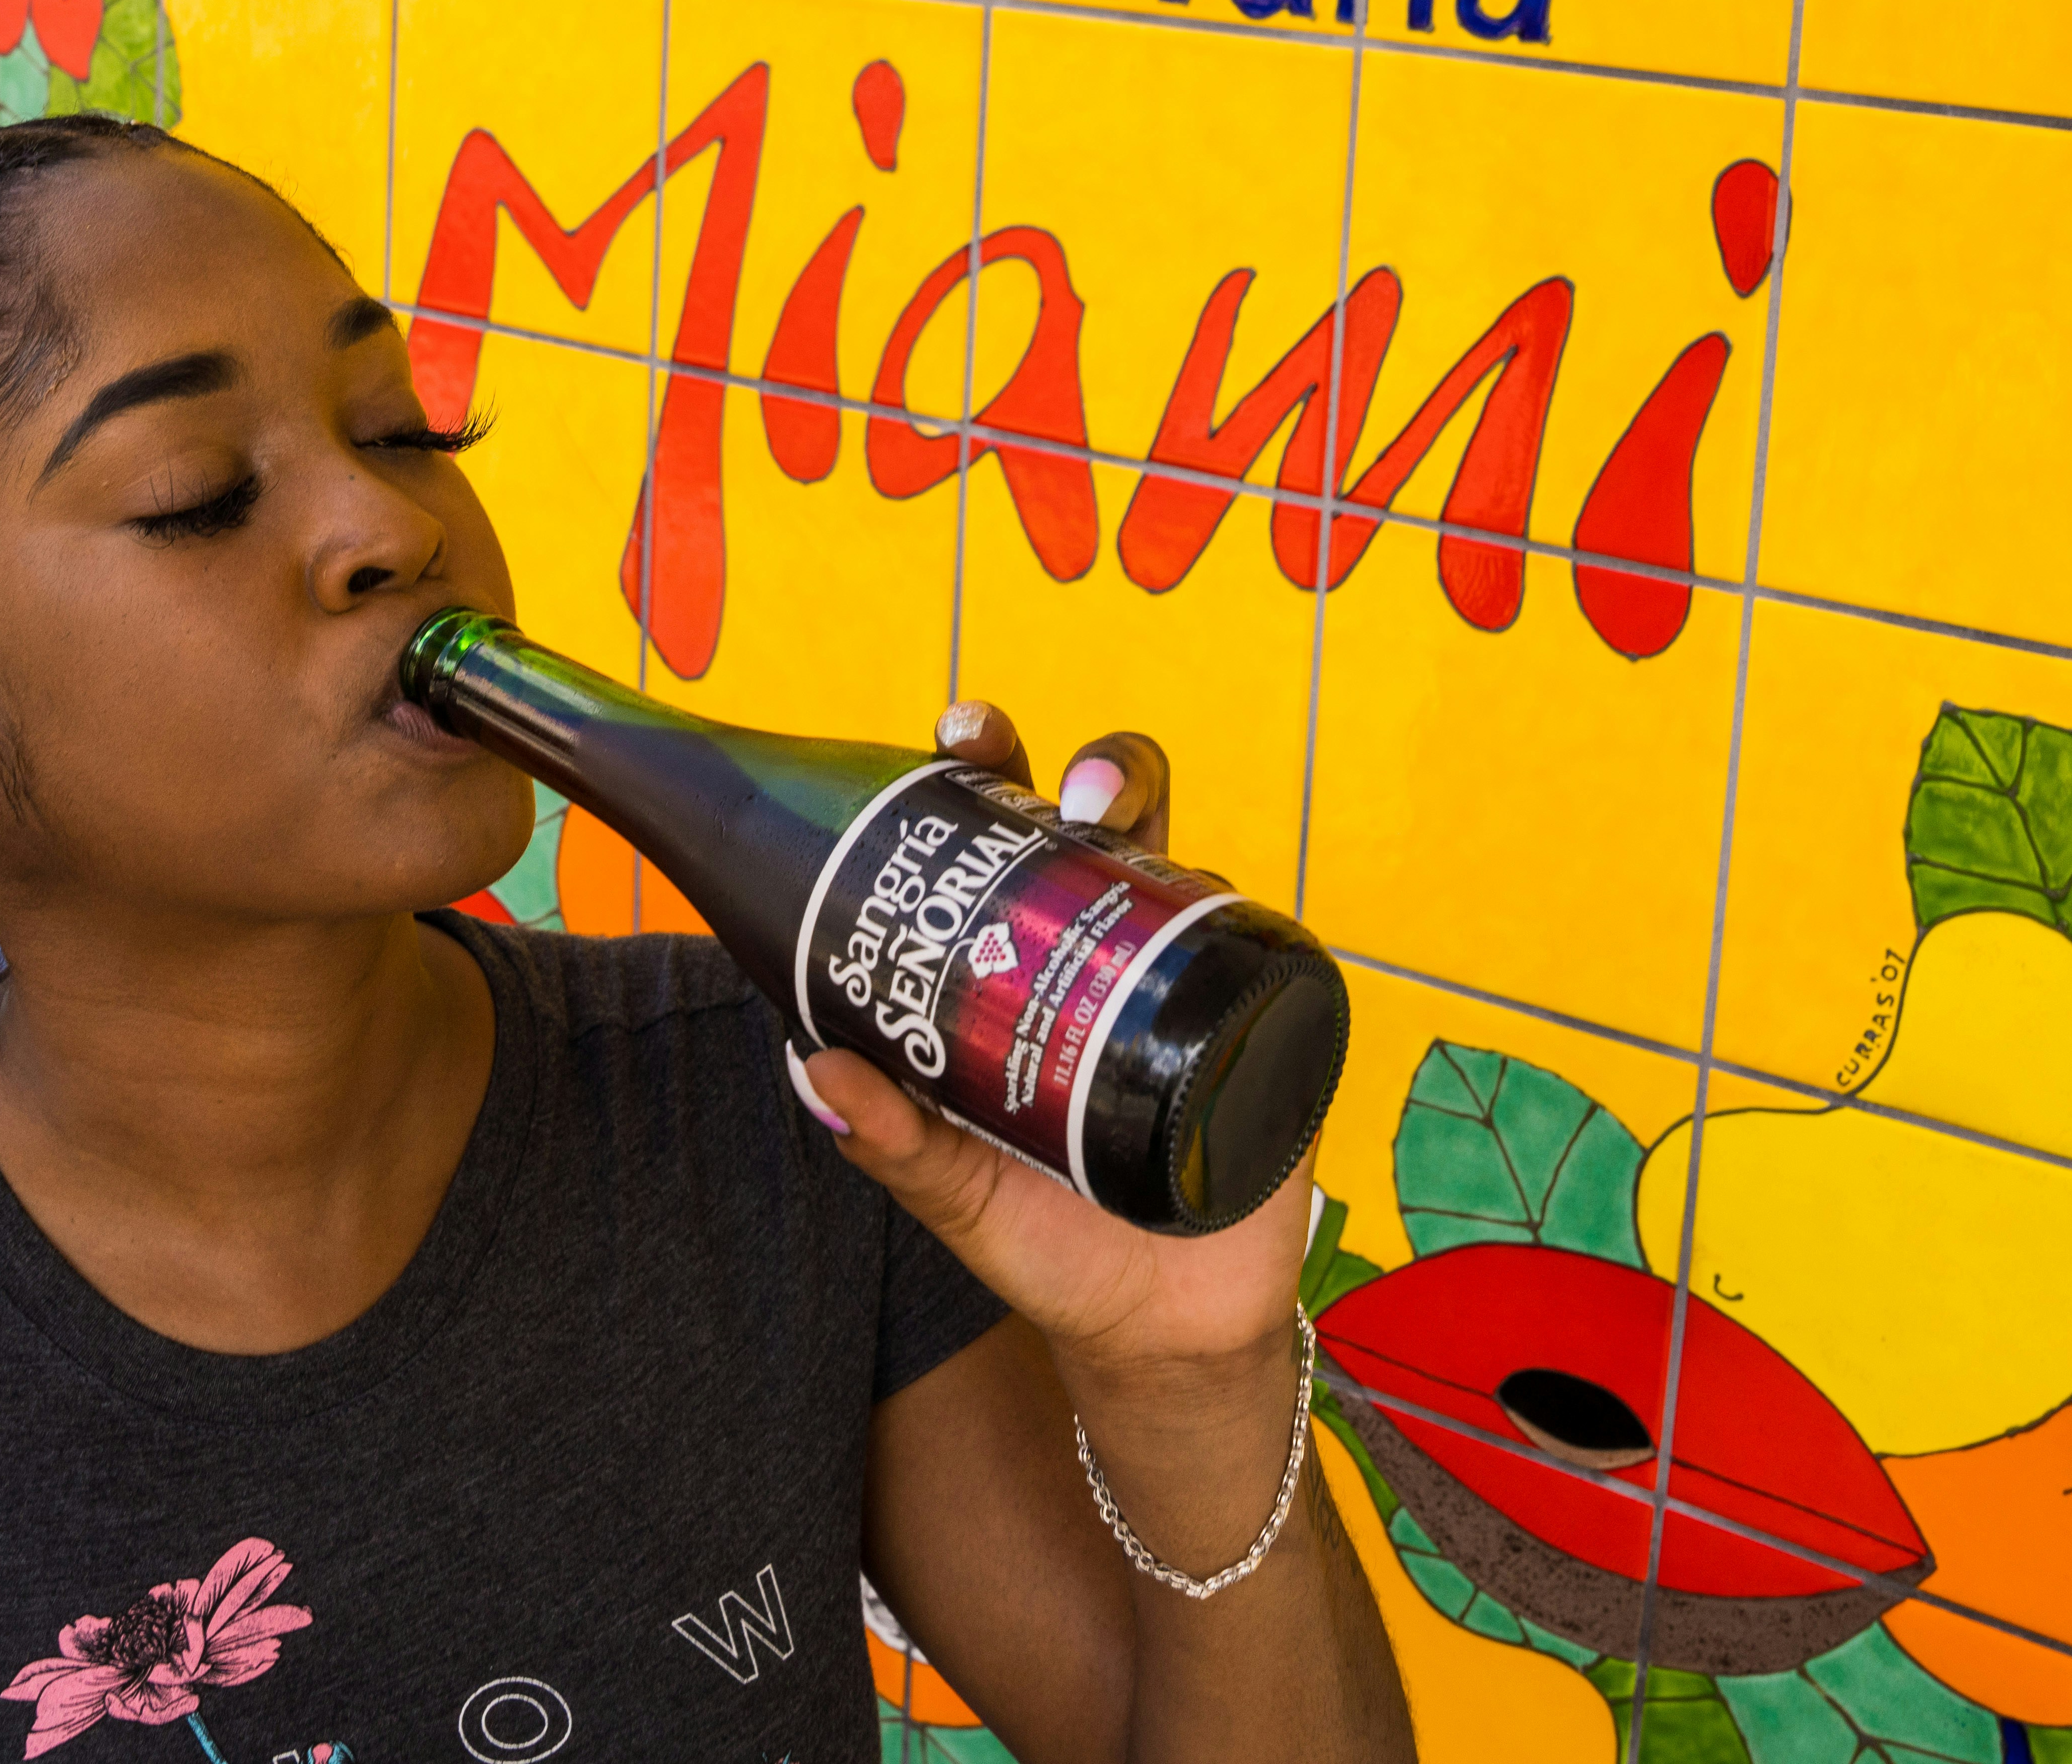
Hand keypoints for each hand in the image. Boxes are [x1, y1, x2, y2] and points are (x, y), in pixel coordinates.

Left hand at [797, 705, 1317, 1394]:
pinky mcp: (1264, 1025)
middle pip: (1111, 814)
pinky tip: (1211, 903)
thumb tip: (806, 1066)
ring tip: (1110, 818)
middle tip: (1062, 789)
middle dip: (1093, 768)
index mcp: (1025, 957)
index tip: (957, 736)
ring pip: (1185, 855)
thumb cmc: (1046, 1243)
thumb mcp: (955, 1192)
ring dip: (1155, 811)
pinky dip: (1238, 914)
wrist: (1156, 1335)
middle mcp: (1113, 944)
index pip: (1003, 837)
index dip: (986, 765)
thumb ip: (890, 1139)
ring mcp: (1191, 977)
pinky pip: (1262, 949)